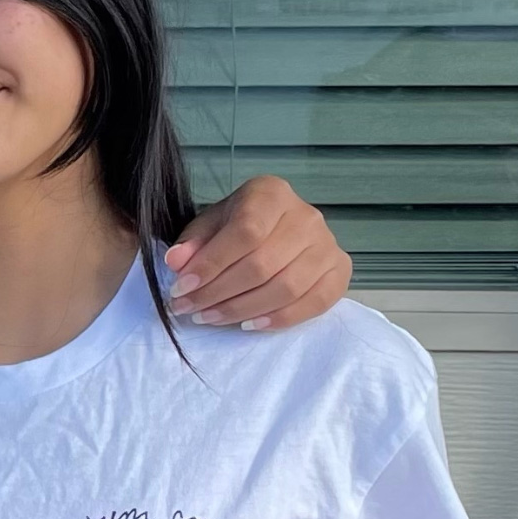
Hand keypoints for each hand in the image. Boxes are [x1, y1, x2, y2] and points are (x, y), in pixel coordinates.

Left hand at [163, 175, 350, 330]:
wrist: (280, 226)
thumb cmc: (241, 223)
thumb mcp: (211, 223)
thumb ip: (194, 242)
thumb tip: (176, 263)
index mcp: (272, 193)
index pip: (243, 233)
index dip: (210, 265)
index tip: (181, 289)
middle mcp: (307, 216)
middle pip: (263, 265)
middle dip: (219, 293)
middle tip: (190, 309)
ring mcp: (328, 244)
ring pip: (286, 288)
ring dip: (243, 310)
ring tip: (211, 318)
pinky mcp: (341, 271)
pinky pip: (315, 303)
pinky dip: (280, 319)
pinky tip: (250, 325)